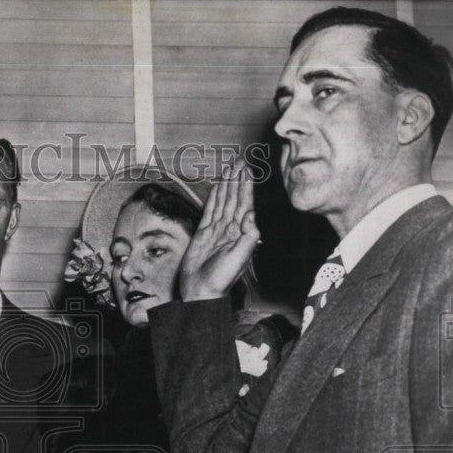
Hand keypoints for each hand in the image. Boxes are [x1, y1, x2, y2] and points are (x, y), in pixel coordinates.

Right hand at [178, 159, 260, 301]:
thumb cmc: (222, 279)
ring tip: (230, 169)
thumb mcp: (241, 257)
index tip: (247, 170)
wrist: (201, 291)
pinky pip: (210, 210)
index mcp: (241, 233)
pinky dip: (214, 197)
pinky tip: (217, 187)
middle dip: (237, 180)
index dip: (246, 186)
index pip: (245, 204)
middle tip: (240, 162)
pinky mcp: (203, 233)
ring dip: (227, 185)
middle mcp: (230, 229)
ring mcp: (216, 230)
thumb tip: (250, 213)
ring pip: (223, 202)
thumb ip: (248, 235)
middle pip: (234, 199)